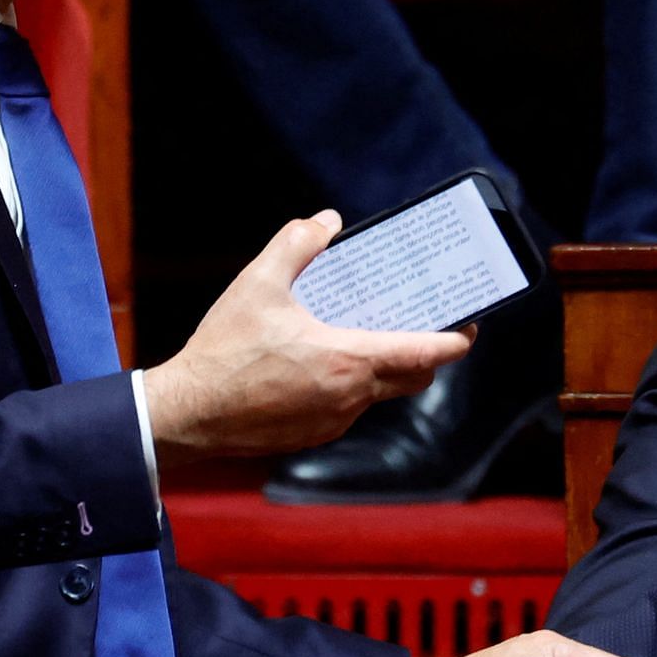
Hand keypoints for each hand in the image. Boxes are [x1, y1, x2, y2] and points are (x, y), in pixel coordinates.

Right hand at [144, 214, 470, 456]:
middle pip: (412, 377)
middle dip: (424, 353)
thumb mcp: (257, 283)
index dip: (456, 340)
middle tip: (418, 323)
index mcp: (349, 360)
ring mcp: (333, 421)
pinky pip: (347, 408)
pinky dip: (349, 385)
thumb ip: (296, 243)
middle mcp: (351, 397)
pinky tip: (320, 362)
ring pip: (377, 393)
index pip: (425, 354)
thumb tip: (326, 221)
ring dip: (380, 367)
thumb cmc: (223, 351)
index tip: (469, 325)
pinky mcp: (312, 435)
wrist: (186, 414)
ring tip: (361, 334)